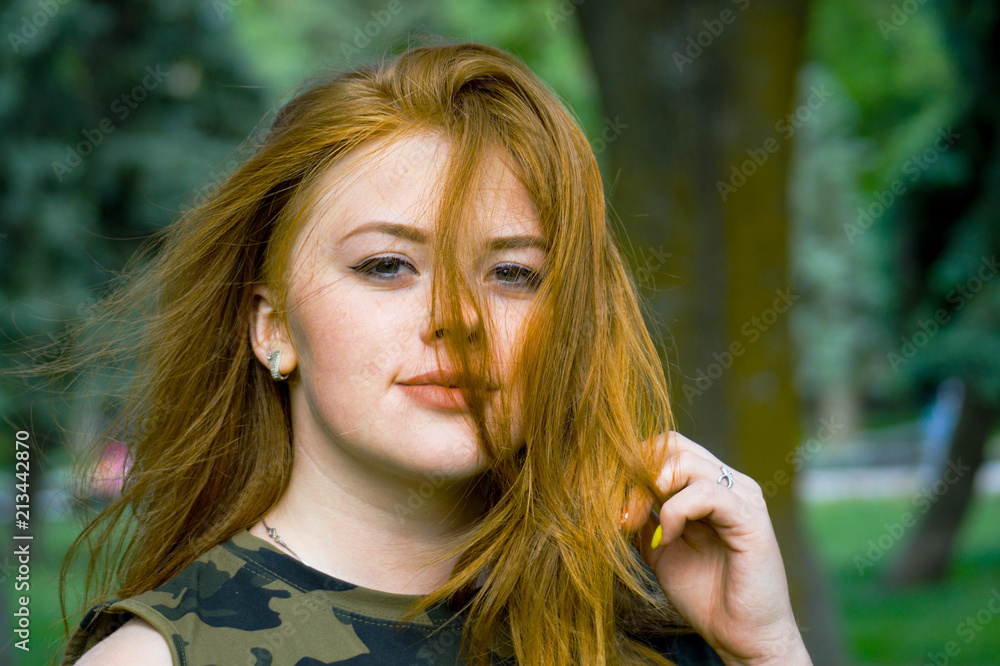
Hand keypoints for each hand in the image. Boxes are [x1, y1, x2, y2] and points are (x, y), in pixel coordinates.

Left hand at [621, 432, 811, 664]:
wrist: (742, 636)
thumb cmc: (706, 594)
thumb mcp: (659, 548)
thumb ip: (644, 517)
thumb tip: (617, 493)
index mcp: (709, 486)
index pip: (668, 448)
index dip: (634, 466)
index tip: (616, 502)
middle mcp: (729, 483)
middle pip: (674, 445)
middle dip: (638, 473)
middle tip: (626, 512)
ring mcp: (743, 497)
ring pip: (687, 461)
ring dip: (651, 491)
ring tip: (641, 525)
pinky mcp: (751, 518)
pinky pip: (706, 492)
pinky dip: (676, 510)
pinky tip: (667, 536)